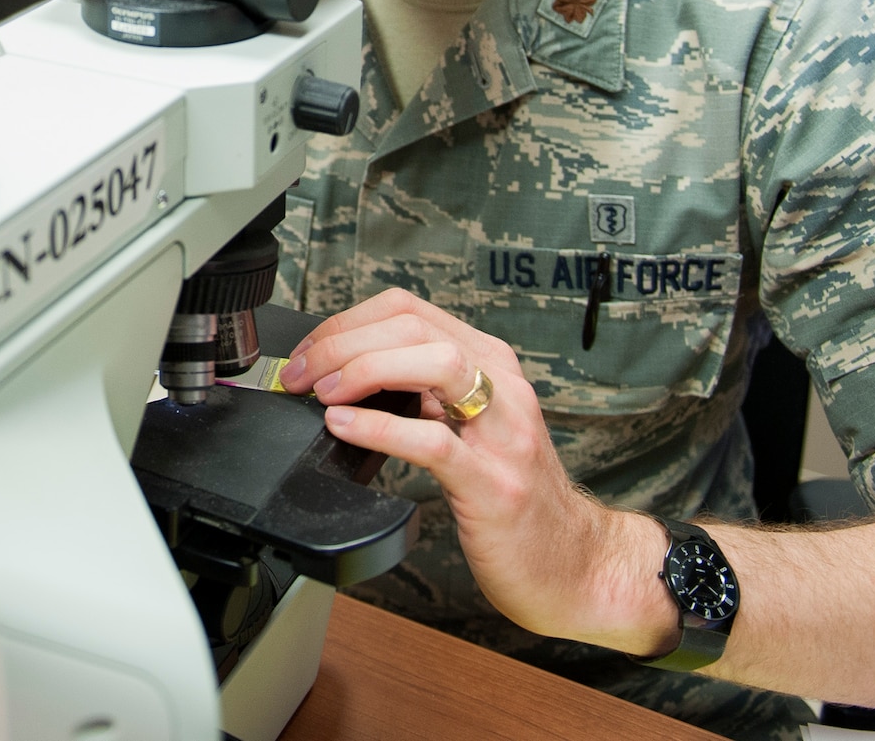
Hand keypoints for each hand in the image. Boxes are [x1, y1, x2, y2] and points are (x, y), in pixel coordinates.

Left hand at [279, 288, 677, 653]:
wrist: (574, 565)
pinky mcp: (494, 485)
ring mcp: (502, 435)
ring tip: (322, 392)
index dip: (347, 322)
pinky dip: (381, 427)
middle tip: (300, 372)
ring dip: (363, 369)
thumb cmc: (514, 498)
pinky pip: (433, 442)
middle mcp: (501, 387)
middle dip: (342, 342)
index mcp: (489, 365)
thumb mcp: (469, 426)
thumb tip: (349, 374)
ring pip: (434, 364)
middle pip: (413, 327)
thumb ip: (425, 395)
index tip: (309, 351)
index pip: (408, 310)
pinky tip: (345, 426)